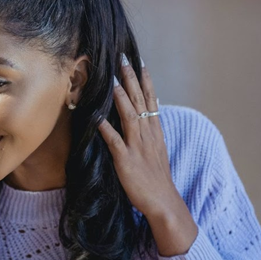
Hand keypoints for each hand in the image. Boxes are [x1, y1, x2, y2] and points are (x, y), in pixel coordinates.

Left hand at [97, 54, 197, 255]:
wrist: (163, 201)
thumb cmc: (155, 178)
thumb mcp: (155, 150)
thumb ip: (149, 132)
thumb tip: (145, 115)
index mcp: (154, 131)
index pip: (151, 100)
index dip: (145, 80)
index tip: (140, 62)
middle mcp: (147, 134)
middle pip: (140, 101)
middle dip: (131, 79)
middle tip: (123, 58)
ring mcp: (137, 146)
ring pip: (129, 115)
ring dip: (120, 96)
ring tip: (112, 78)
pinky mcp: (126, 160)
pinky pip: (114, 141)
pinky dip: (106, 128)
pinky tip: (97, 116)